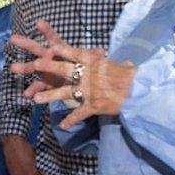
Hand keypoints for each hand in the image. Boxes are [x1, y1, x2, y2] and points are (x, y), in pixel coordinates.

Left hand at [10, 20, 136, 129]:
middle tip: (35, 64)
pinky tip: (62, 126)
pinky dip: (71, 120)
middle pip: (66, 70)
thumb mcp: (121, 66)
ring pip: (66, 93)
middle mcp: (89, 75)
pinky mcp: (94, 105)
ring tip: (36, 99)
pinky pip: (79, 113)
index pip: (76, 54)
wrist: (139, 91)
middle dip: (49, 67)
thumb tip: (124, 62)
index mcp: (96, 63)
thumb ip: (113, 65)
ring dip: (50, 96)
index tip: (51, 48)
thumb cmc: (132, 77)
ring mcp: (90, 90)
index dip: (63, 51)